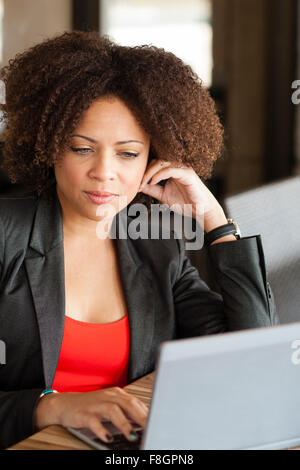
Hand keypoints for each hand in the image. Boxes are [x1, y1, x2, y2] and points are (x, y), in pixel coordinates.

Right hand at [34, 386, 148, 442]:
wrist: (64, 405)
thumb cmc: (91, 407)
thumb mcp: (110, 406)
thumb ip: (126, 412)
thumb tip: (145, 422)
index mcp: (117, 394)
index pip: (136, 402)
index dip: (147, 412)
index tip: (157, 422)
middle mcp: (108, 396)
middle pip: (128, 403)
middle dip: (140, 416)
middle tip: (150, 428)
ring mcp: (96, 404)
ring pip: (113, 410)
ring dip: (124, 424)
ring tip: (131, 435)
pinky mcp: (84, 413)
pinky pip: (94, 421)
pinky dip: (101, 430)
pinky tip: (107, 438)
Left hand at [138, 158, 232, 235]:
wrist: (200, 211)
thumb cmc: (186, 203)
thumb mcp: (164, 196)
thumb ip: (152, 189)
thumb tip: (139, 185)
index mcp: (172, 171)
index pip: (155, 164)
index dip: (144, 172)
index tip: (136, 183)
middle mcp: (178, 167)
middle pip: (157, 161)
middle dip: (145, 171)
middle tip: (138, 182)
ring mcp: (183, 169)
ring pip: (162, 163)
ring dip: (150, 172)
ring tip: (144, 182)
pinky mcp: (188, 174)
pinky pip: (170, 169)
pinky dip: (159, 175)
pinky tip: (153, 182)